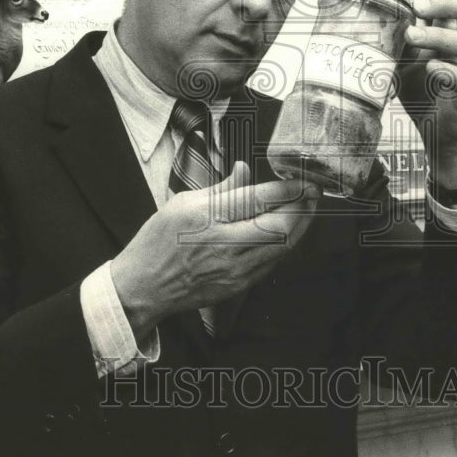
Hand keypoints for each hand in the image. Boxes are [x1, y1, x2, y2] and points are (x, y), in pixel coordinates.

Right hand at [110, 162, 319, 339]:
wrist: (145, 286)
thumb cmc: (158, 242)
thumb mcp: (183, 203)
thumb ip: (220, 188)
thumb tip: (244, 170)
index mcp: (207, 218)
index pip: (257, 199)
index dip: (286, 188)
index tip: (301, 179)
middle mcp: (224, 245)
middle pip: (279, 226)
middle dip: (302, 207)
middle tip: (312, 192)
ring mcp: (234, 270)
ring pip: (282, 247)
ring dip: (300, 226)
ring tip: (307, 209)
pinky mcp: (238, 286)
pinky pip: (272, 263)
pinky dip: (285, 245)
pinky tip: (289, 232)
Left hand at [398, 0, 456, 186]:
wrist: (439, 134)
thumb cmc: (422, 93)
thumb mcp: (403, 61)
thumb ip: (396, 40)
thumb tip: (367, 16)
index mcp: (454, 31)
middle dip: (445, 1)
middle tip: (416, 5)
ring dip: (439, 36)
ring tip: (411, 36)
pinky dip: (448, 72)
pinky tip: (430, 70)